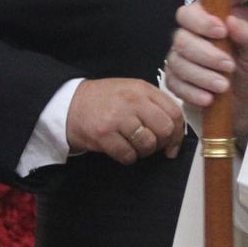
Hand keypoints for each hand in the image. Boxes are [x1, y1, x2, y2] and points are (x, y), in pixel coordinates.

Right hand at [66, 77, 184, 163]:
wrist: (68, 104)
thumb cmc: (102, 100)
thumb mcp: (131, 91)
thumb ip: (153, 104)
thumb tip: (175, 129)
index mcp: (142, 89)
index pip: (174, 112)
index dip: (178, 133)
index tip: (174, 143)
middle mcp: (132, 101)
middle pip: (165, 129)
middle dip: (162, 143)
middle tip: (152, 145)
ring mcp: (117, 117)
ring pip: (148, 144)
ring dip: (143, 151)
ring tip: (133, 145)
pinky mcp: (103, 134)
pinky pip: (128, 155)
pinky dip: (127, 157)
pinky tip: (120, 148)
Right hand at [164, 1, 247, 140]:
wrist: (243, 106)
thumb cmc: (247, 74)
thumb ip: (245, 36)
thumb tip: (232, 21)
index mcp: (205, 23)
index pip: (189, 13)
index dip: (201, 21)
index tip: (222, 31)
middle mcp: (188, 38)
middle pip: (181, 38)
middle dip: (205, 54)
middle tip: (228, 65)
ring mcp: (179, 60)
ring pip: (177, 62)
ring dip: (202, 75)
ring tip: (223, 85)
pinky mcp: (174, 81)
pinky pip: (174, 84)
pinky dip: (192, 92)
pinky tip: (208, 98)